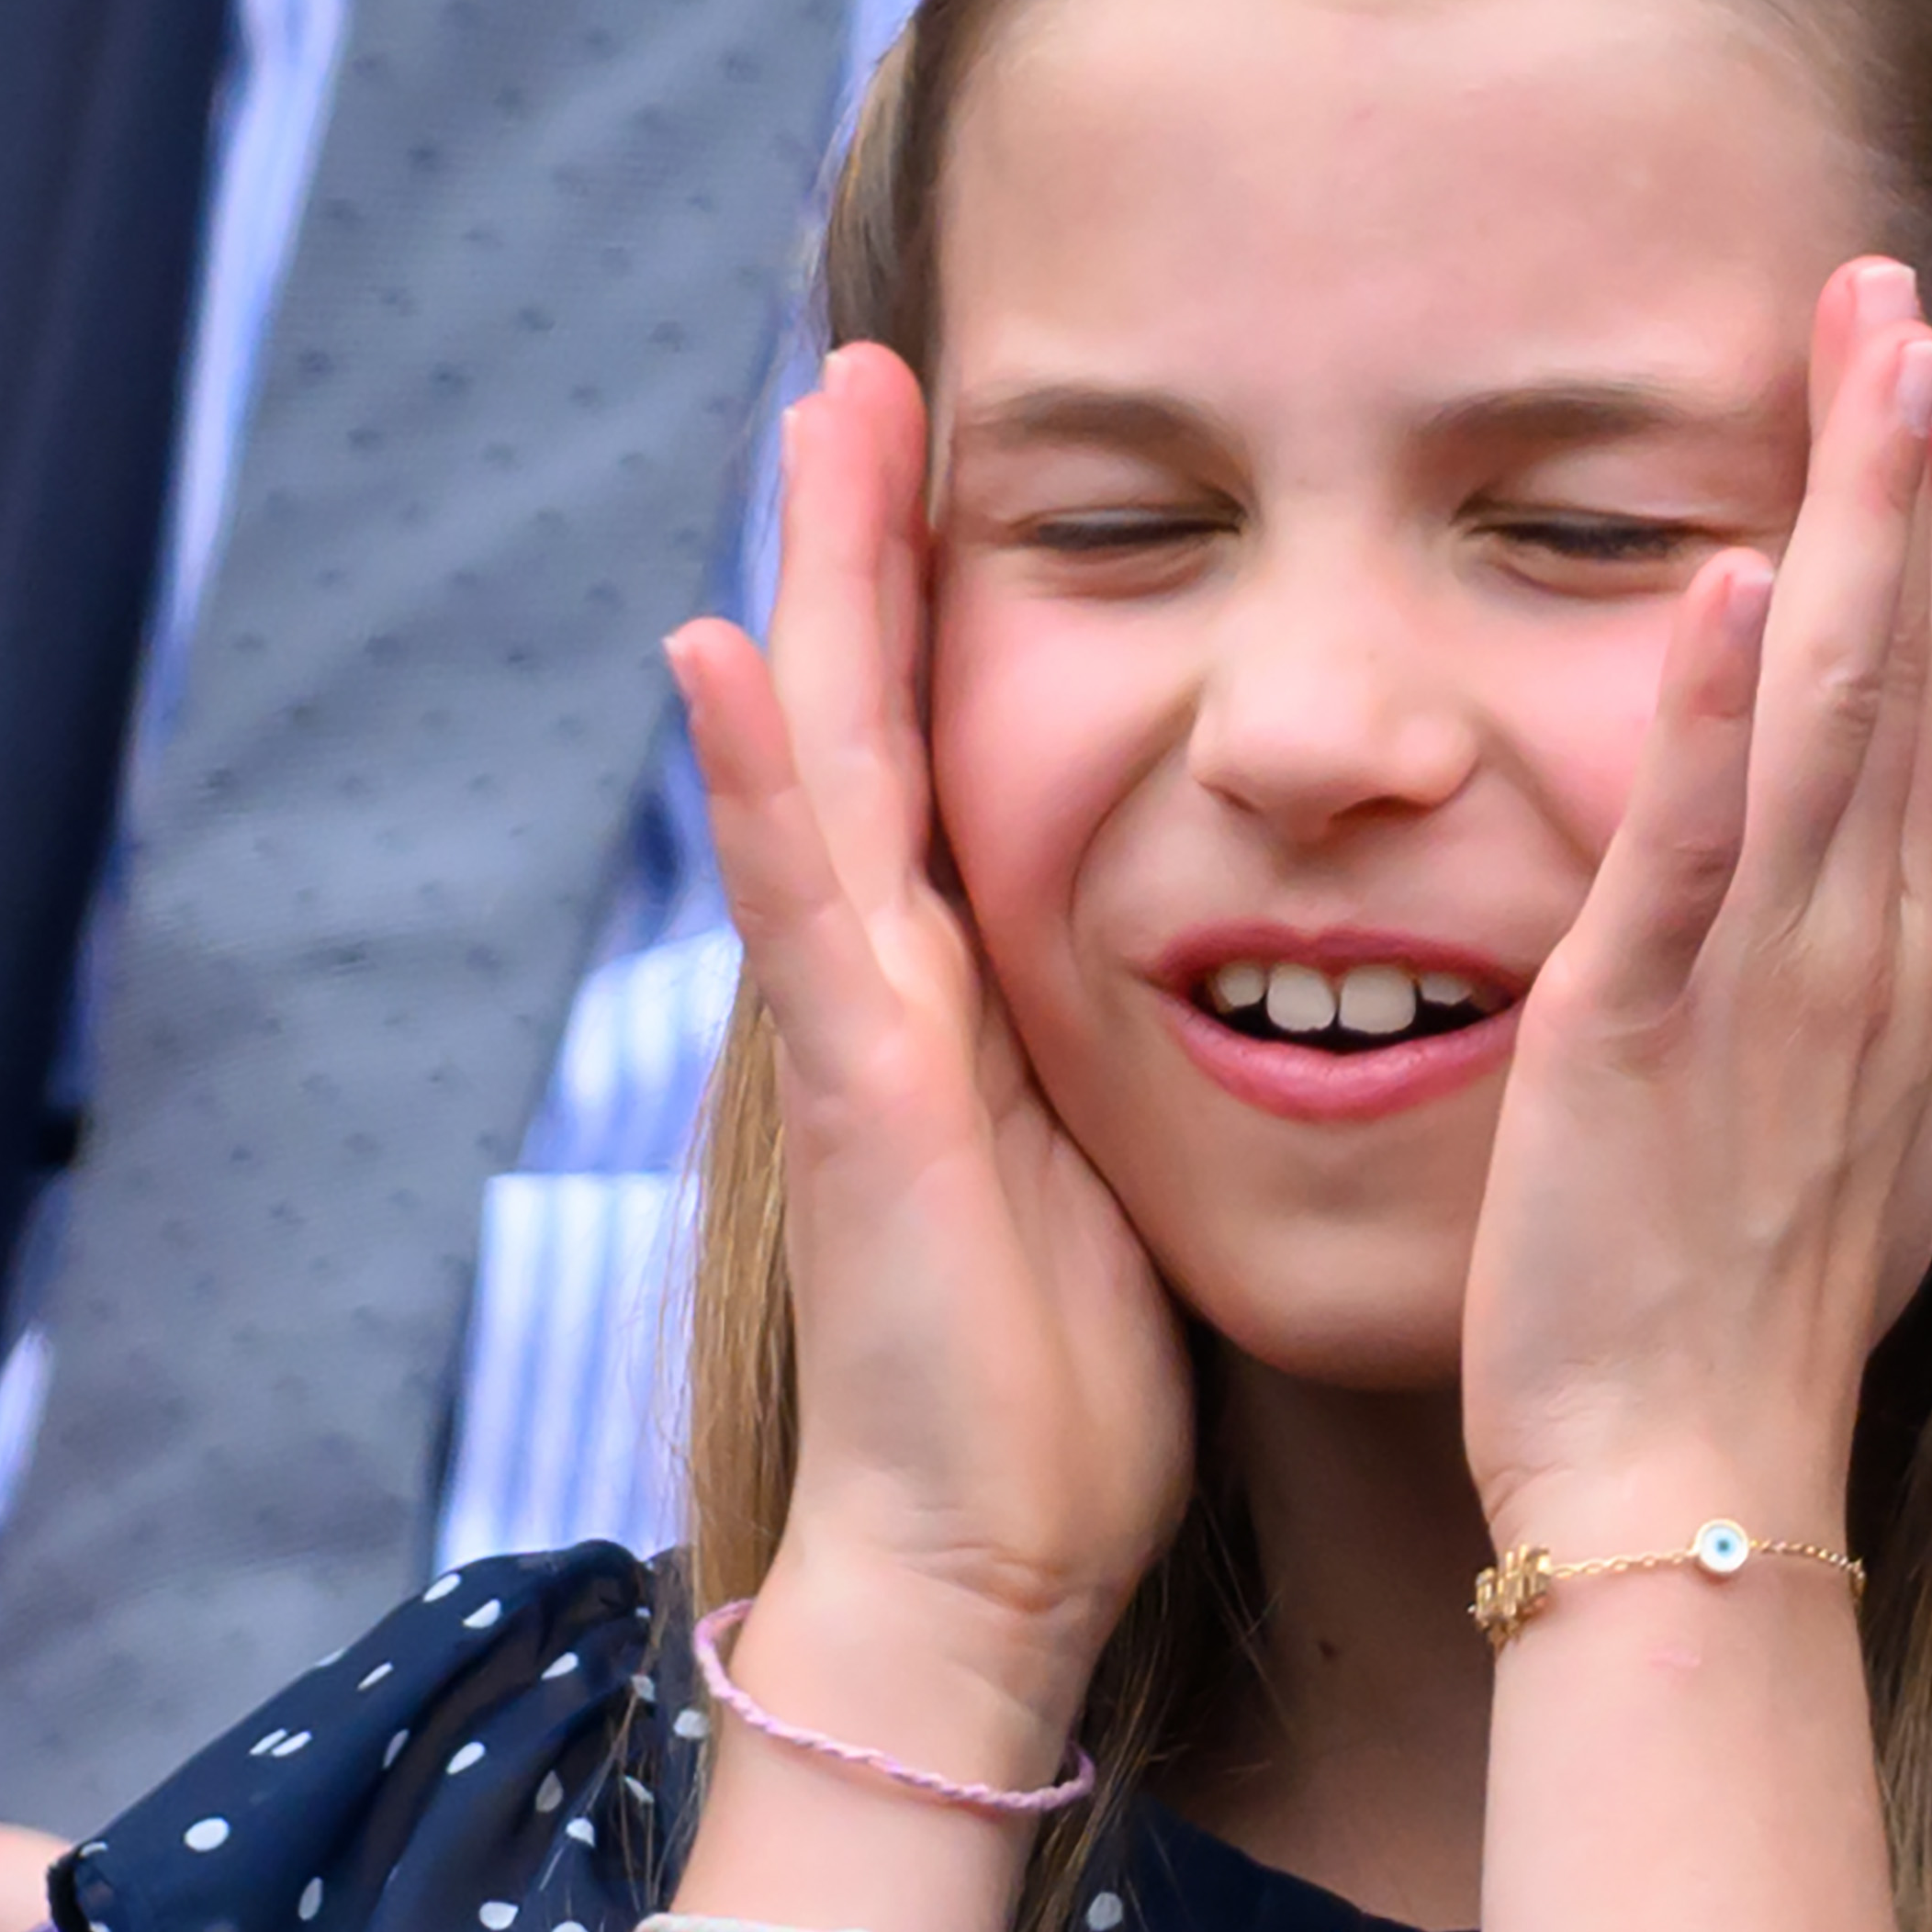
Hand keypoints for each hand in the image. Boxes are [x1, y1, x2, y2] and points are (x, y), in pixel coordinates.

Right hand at [670, 342, 1189, 1717]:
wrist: (980, 1568)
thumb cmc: (1059, 1391)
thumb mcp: (1111, 1170)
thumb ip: (1122, 1059)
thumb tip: (1221, 981)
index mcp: (968, 993)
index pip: (947, 753)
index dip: (937, 605)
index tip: (957, 452)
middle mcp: (891, 983)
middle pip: (869, 712)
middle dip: (863, 540)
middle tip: (868, 364)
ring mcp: (856, 1030)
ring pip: (822, 764)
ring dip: (811, 589)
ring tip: (816, 418)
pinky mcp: (855, 1099)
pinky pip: (798, 909)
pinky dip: (753, 784)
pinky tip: (710, 654)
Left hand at [1460, 259, 1931, 1545]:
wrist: (1687, 1495)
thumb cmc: (1764, 1331)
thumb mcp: (1900, 1171)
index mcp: (1901, 969)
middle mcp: (1857, 950)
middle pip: (1905, 672)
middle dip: (1914, 479)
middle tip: (1914, 297)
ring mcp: (1763, 980)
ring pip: (1826, 717)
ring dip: (1850, 532)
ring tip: (1874, 361)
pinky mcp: (1641, 1025)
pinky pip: (1688, 849)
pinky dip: (1703, 716)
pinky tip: (1711, 579)